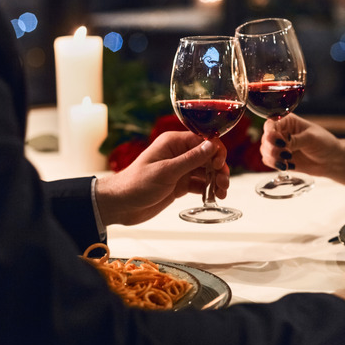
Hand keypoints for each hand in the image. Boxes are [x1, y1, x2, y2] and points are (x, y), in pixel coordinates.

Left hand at [95, 131, 229, 225]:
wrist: (121, 205)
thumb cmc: (137, 184)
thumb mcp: (167, 171)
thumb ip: (191, 159)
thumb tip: (212, 145)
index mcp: (174, 143)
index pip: (203, 140)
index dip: (215, 151)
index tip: (219, 165)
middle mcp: (178, 153)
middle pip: (208, 156)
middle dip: (219, 169)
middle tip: (223, 183)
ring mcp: (180, 169)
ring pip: (206, 171)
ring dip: (216, 180)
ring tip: (221, 193)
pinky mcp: (179, 184)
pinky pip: (199, 183)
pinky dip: (208, 189)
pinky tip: (213, 197)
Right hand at [260, 114, 340, 175]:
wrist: (332, 160)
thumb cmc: (325, 144)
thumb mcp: (311, 138)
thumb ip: (295, 140)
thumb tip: (280, 142)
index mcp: (288, 121)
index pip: (271, 124)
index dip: (271, 133)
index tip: (279, 142)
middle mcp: (281, 132)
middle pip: (266, 138)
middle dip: (272, 148)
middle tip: (286, 154)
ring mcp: (280, 146)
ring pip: (265, 151)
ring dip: (273, 158)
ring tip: (288, 161)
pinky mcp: (280, 158)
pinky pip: (269, 161)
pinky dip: (275, 164)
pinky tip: (288, 166)